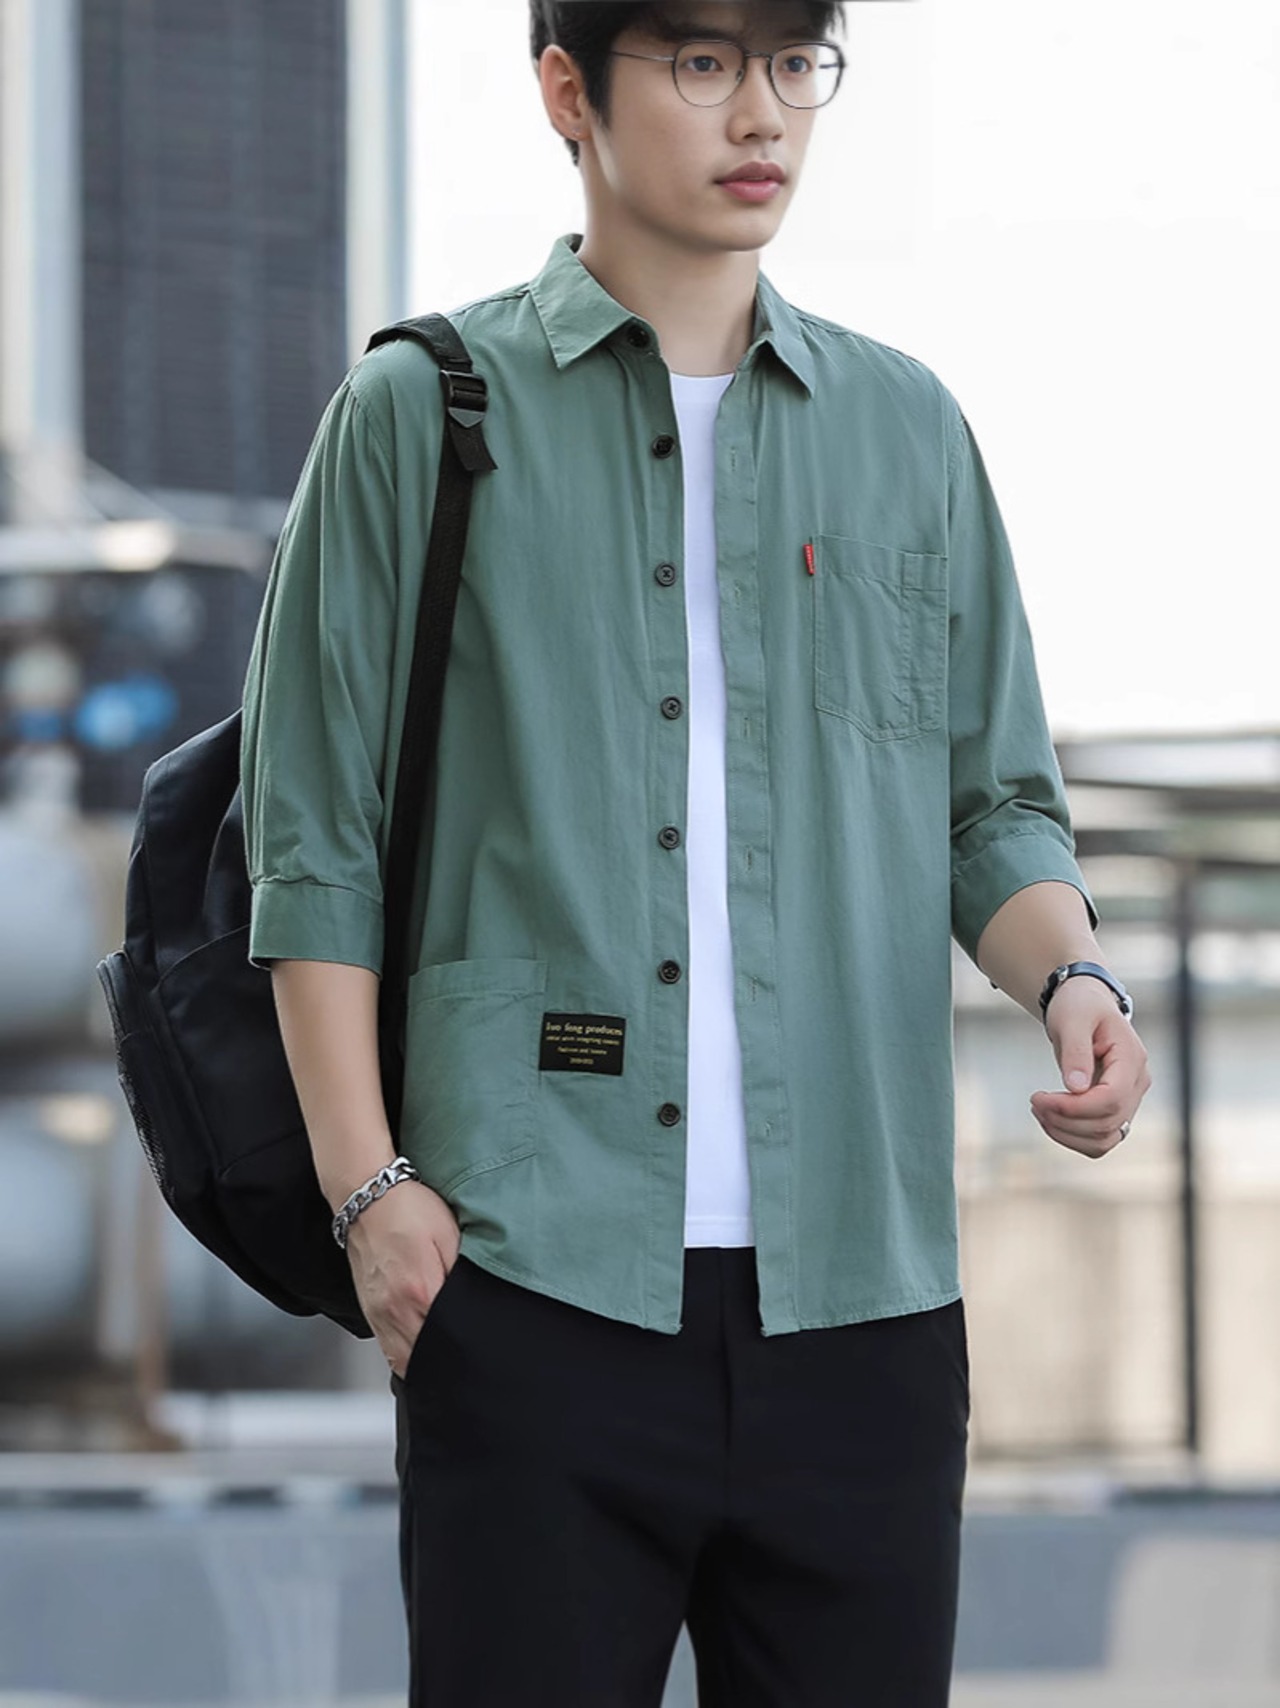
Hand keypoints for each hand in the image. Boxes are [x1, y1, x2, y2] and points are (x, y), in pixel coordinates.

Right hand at [344, 1179, 460, 1376]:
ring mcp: (377, 1314)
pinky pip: (388, 1350)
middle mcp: (394, 1311)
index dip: (465, 1348)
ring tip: (446, 1352)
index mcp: (420, 1292)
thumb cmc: (410, 1210)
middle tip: (466, 1355)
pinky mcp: (368, 1312)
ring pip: (403, 1361)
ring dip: (425, 1361)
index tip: (478, 1347)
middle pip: (423, 1359)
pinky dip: (406, 1354)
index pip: (446, 1341)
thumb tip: (477, 1308)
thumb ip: (464, 1275)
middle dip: (446, 1361)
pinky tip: (422, 1343)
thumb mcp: (450, 1235)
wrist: (367, 1197)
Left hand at [1031, 975, 1151, 1157]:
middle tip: (1034, 1101)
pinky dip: (1072, 1137)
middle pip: (1107, 1122)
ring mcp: (1128, 1100)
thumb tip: (1076, 1087)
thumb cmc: (1079, 1006)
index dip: (1075, 1107)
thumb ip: (1076, 1051)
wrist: (1084, 1006)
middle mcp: (1137, 1083)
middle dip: (1064, 1119)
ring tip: (1039, 1110)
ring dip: (1066, 1133)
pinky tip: (1050, 1118)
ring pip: (1105, 1139)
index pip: (1112, 1098)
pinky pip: (1099, 1139)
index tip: (1040, 1098)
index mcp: (1132, 1058)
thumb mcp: (1072, 1018)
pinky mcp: (1114, 1110)